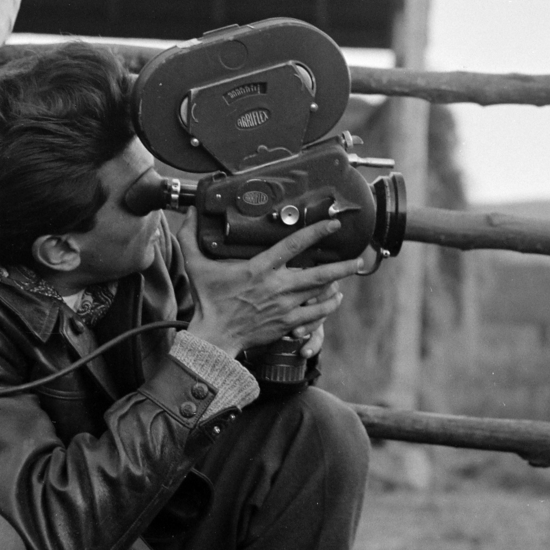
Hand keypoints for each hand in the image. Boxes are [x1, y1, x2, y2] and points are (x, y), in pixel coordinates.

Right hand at [177, 211, 365, 357]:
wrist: (214, 337)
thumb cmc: (207, 300)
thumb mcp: (196, 266)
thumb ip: (192, 237)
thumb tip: (190, 212)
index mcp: (260, 268)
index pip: (294, 245)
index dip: (316, 232)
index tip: (333, 224)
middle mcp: (277, 286)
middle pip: (319, 273)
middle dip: (342, 265)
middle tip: (359, 257)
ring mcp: (285, 306)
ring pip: (321, 293)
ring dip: (338, 282)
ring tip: (351, 272)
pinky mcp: (288, 323)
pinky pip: (316, 314)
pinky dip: (328, 306)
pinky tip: (335, 298)